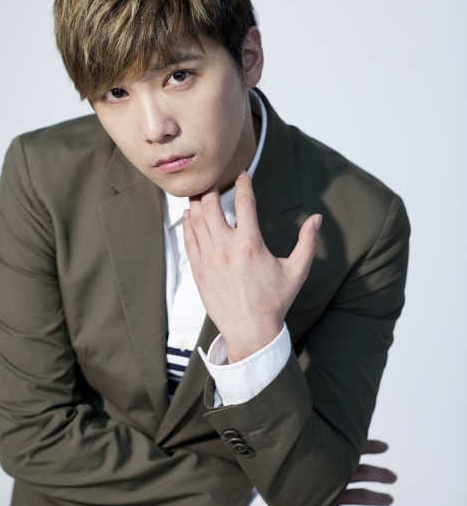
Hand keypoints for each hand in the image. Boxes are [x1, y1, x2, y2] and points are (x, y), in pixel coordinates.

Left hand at [183, 172, 320, 362]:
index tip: (241, 174)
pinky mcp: (198, 270)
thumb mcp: (297, 272)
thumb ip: (307, 243)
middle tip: (213, 178)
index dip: (243, 184)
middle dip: (211, 187)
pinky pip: (189, 238)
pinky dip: (188, 222)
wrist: (251, 331)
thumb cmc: (275, 301)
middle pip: (212, 205)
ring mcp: (209, 259)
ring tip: (201, 191)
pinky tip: (191, 214)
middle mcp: (227, 248)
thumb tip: (316, 218)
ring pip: (197, 219)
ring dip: (198, 202)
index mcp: (251, 244)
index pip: (244, 203)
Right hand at [269, 440, 396, 505]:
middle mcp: (325, 477)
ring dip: (377, 496)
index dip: (368, 446)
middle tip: (393, 477)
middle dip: (379, 473)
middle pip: (361, 472)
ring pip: (360, 495)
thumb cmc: (270, 482)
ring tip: (390, 498)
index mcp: (319, 460)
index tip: (385, 447)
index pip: (349, 449)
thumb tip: (314, 437)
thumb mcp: (288, 462)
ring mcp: (324, 497)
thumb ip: (304, 451)